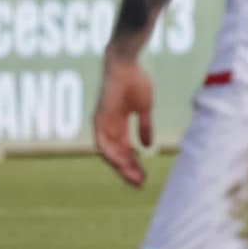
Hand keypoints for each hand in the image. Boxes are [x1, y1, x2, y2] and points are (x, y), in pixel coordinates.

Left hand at [95, 53, 153, 186]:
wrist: (126, 65)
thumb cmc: (136, 82)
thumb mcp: (144, 109)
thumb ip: (144, 127)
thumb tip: (148, 146)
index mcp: (118, 125)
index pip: (124, 150)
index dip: (134, 164)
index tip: (144, 176)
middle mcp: (108, 128)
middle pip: (116, 155)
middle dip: (128, 170)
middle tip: (140, 183)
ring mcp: (102, 124)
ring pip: (108, 153)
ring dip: (121, 167)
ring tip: (134, 178)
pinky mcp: (99, 119)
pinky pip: (102, 143)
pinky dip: (111, 154)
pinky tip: (123, 164)